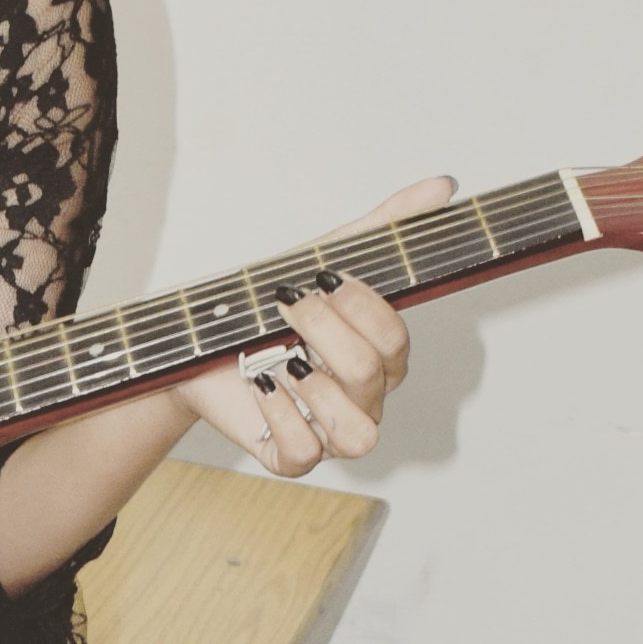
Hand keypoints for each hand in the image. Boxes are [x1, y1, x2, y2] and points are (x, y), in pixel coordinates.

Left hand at [175, 175, 445, 476]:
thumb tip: (443, 187)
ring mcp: (332, 432)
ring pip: (358, 434)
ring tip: (280, 358)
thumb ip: (386, 225)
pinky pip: (305, 453)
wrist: (199, 342)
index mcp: (382, 354)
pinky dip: (279, 416)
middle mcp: (365, 398)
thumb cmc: (270, 306)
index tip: (321, 279)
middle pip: (370, 374)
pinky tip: (261, 386)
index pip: (395, 336)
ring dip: (313, 387)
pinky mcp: (292, 456)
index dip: (359, 306)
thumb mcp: (324, 254)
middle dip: (321, 331)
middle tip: (285, 306)